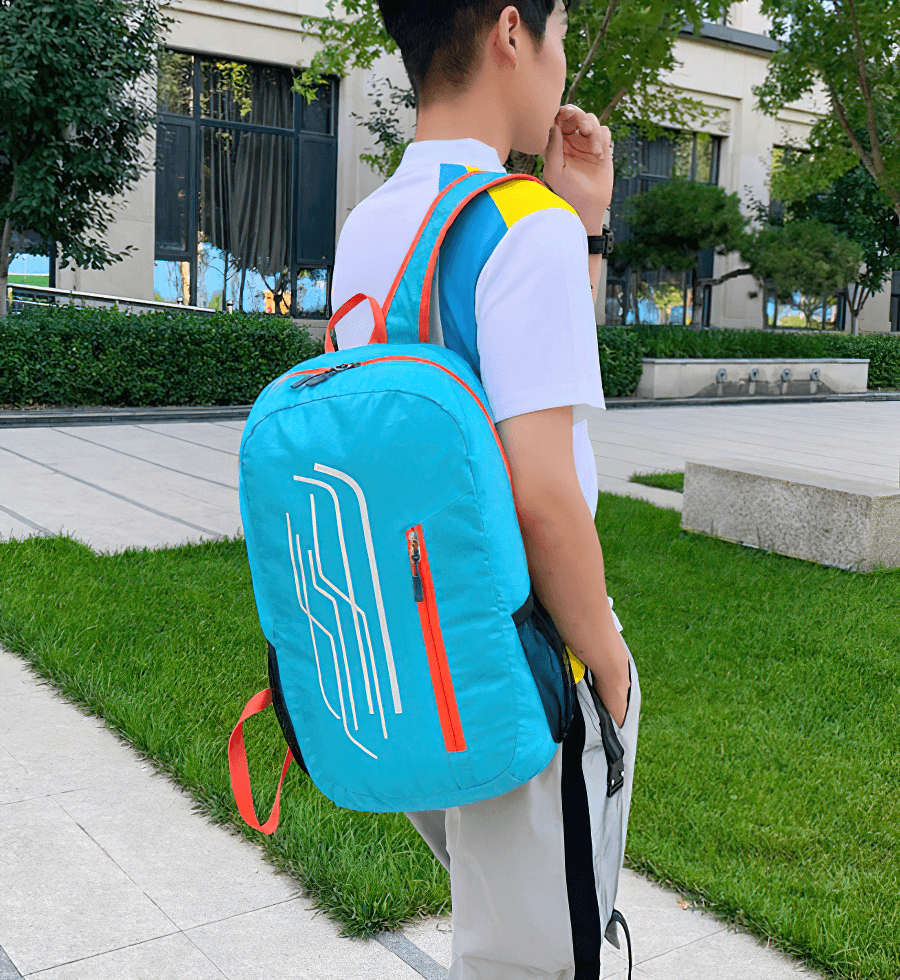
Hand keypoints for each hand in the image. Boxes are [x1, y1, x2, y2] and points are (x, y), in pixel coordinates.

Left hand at [542, 104, 613, 233]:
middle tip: (586, 129)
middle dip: (581, 117)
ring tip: (595, 152)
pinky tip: (600, 156)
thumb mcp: (555, 172)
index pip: (558, 118)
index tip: (567, 115)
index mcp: (555, 143)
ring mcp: (586, 142)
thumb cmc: (567, 192)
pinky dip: (603, 139)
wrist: (588, 205)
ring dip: (595, 133)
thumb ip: (552, 148)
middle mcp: (570, 140)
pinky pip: (605, 131)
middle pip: (576, 114)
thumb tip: (554, 124)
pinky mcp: (602, 147)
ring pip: (592, 120)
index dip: (563, 112)